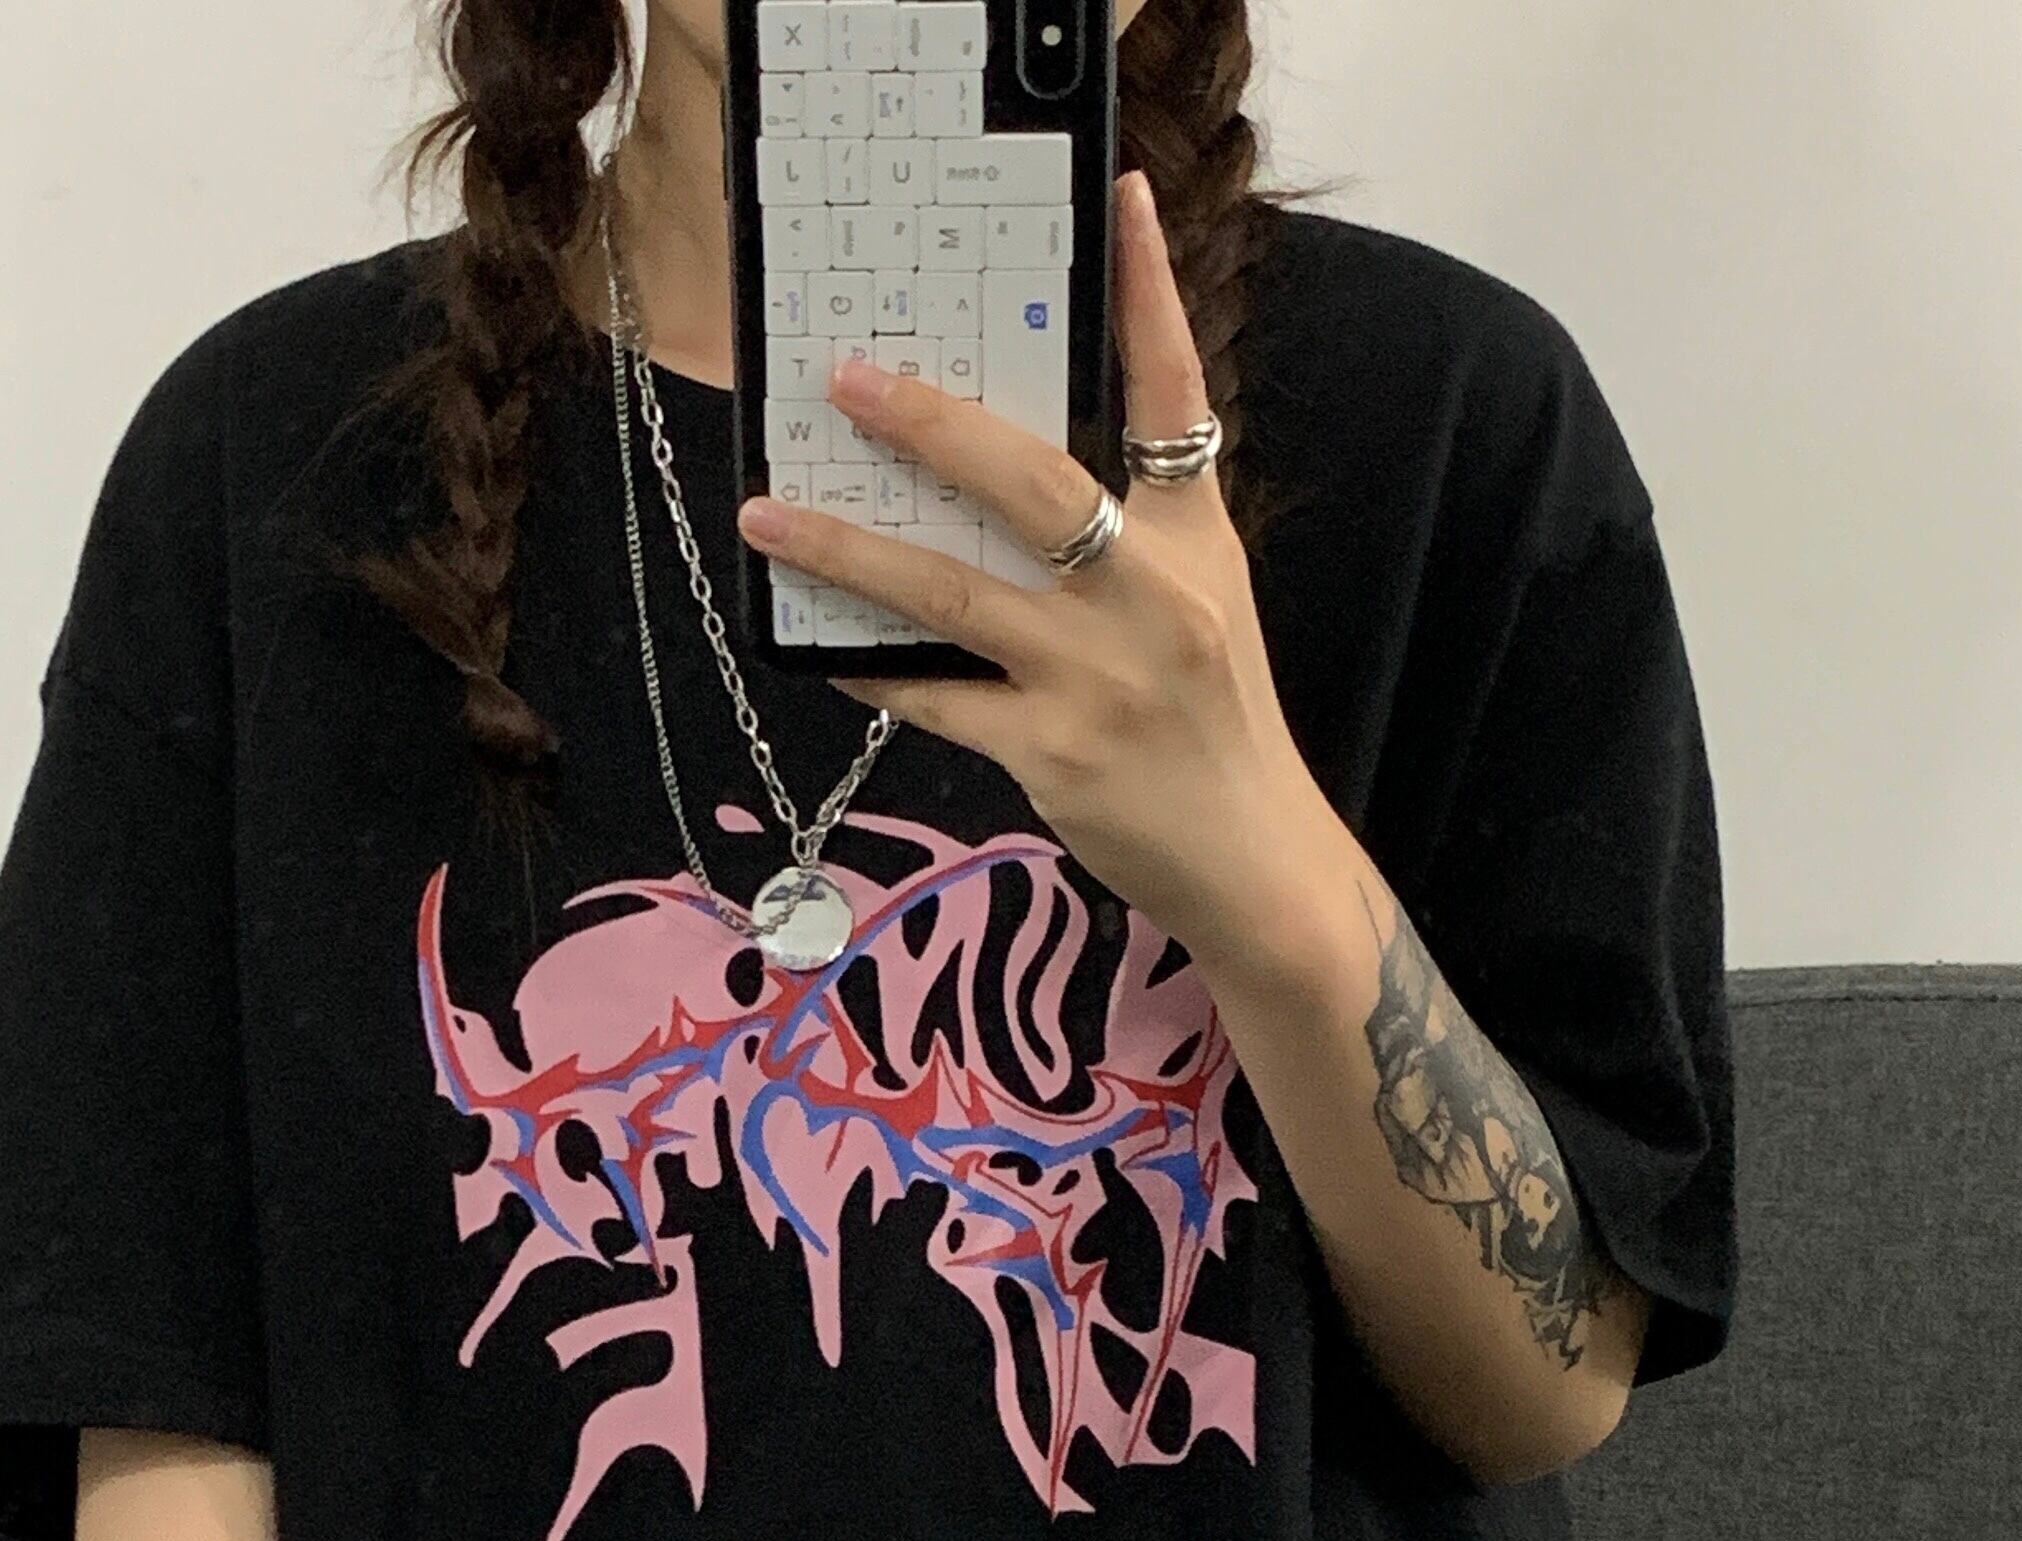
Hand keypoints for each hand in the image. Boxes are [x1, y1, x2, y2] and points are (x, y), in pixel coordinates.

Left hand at [733, 167, 1345, 979]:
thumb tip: (999, 477)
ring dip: (848, 550)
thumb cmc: (1213, 726)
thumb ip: (1129, 536)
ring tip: (769, 513)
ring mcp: (1097, 678)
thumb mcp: (1200, 604)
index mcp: (1195, 540)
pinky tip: (819, 648)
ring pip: (952, 593)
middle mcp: (1151, 596)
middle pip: (1034, 484)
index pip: (1176, 393)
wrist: (1253, 860)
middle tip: (850, 379)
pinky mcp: (1051, 753)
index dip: (1150, 291)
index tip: (1121, 198)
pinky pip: (935, 698)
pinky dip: (873, 669)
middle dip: (933, 426)